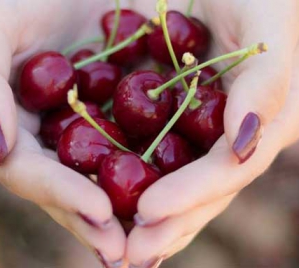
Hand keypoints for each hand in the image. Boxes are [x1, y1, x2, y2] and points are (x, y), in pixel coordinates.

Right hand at [0, 0, 126, 265]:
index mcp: (9, 124)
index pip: (27, 171)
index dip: (59, 193)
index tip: (98, 212)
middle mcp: (41, 137)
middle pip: (64, 189)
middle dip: (91, 221)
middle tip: (122, 253)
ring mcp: (76, 133)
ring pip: (96, 182)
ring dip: (119, 217)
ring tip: (145, 248)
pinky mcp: (111, 122)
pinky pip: (129, 156)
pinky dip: (145, 182)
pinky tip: (167, 206)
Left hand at [125, 0, 298, 265]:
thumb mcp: (268, 21)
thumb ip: (267, 81)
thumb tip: (242, 141)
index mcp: (264, 119)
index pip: (227, 170)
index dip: (192, 195)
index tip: (147, 213)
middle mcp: (236, 135)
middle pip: (204, 192)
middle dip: (170, 226)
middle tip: (131, 257)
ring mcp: (207, 132)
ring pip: (181, 185)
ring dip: (156, 222)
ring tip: (122, 253)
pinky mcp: (180, 123)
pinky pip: (159, 160)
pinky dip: (140, 187)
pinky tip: (114, 209)